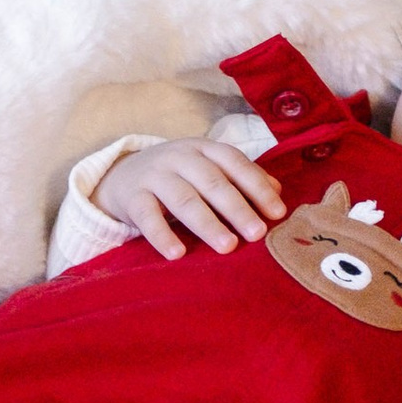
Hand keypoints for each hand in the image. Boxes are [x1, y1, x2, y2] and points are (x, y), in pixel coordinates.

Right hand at [94, 135, 285, 257]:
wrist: (123, 174)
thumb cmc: (179, 175)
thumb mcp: (208, 169)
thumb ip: (240, 179)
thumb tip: (278, 193)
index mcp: (204, 148)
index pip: (235, 163)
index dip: (257, 187)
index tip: (277, 213)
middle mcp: (180, 157)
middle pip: (212, 182)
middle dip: (237, 208)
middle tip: (257, 234)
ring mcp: (155, 175)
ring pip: (183, 199)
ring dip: (207, 223)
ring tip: (227, 246)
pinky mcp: (133, 196)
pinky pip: (147, 216)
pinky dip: (162, 235)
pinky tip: (177, 254)